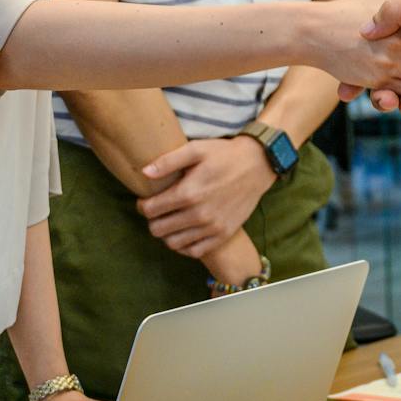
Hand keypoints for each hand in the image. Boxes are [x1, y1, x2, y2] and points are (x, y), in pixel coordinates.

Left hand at [134, 137, 275, 256]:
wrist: (257, 165)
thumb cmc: (224, 155)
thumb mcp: (196, 149)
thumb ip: (168, 161)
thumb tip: (144, 173)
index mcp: (188, 193)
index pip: (150, 210)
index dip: (143, 205)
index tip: (146, 200)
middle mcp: (199, 214)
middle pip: (158, 230)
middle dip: (152, 220)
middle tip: (157, 211)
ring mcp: (212, 227)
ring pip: (173, 243)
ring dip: (166, 234)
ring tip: (170, 221)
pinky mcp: (223, 235)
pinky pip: (194, 251)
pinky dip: (184, 246)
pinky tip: (184, 233)